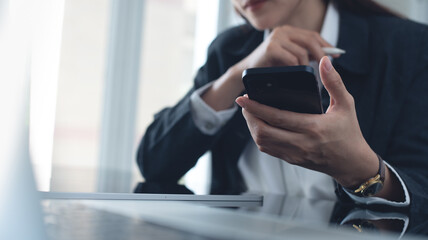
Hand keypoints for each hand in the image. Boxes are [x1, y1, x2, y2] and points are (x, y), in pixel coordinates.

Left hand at [236, 57, 377, 186]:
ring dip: (252, 126)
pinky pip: (268, 149)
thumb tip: (324, 62)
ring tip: (250, 112)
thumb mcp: (346, 105)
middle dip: (249, 116)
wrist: (352, 164)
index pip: (277, 117)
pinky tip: (259, 125)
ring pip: (262, 142)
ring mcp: (294, 154)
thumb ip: (335, 82)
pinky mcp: (291, 160)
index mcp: (313, 127)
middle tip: (245, 103)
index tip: (243, 98)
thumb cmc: (349, 132)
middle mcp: (301, 143)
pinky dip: (259, 136)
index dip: (256, 107)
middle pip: (263, 131)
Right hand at [238, 25, 336, 69]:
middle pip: (310, 40)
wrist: (246, 71)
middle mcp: (283, 30)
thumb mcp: (289, 57)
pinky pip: (292, 59)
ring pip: (302, 52)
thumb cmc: (269, 67)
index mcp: (288, 31)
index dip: (326, 45)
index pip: (312, 35)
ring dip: (307, 66)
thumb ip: (304, 53)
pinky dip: (296, 68)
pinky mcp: (271, 48)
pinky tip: (295, 75)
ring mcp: (276, 38)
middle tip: (327, 67)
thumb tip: (326, 57)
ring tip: (307, 75)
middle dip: (321, 54)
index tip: (337, 55)